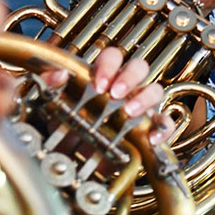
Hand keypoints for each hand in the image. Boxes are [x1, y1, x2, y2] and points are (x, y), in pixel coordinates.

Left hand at [40, 47, 176, 145]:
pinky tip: (151, 137)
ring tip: (129, 112)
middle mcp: (124, 88)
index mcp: (103, 76)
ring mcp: (138, 107)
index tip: (99, 84)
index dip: (109, 65)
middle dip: (129, 77)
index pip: (113, 56)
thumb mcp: (52, 105)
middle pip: (139, 67)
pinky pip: (164, 124)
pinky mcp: (147, 130)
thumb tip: (58, 74)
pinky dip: (162, 128)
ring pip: (155, 90)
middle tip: (115, 94)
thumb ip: (49, 85)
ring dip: (145, 99)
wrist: (72, 158)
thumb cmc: (67, 125)